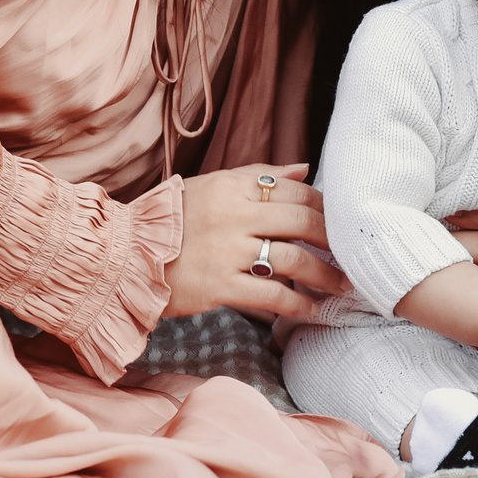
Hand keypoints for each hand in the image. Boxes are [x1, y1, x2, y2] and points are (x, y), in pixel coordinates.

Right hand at [163, 163, 343, 319]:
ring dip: (324, 275)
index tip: (339, 222)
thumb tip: (305, 169)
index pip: (295, 191)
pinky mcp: (220, 286)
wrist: (125, 254)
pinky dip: (297, 304)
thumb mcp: (212, 186)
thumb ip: (260, 176)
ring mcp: (228, 251)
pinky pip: (272, 295)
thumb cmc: (172, 219)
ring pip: (293, 260)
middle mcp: (235, 215)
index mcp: (234, 186)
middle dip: (333, 240)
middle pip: (302, 222)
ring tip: (340, 286)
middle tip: (351, 254)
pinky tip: (311, 309)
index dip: (324, 207)